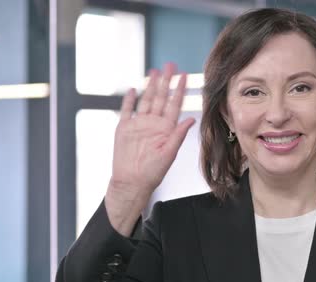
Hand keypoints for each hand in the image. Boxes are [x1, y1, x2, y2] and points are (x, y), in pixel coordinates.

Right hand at [105, 63, 195, 235]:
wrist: (132, 182)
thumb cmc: (153, 172)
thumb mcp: (169, 153)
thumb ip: (178, 135)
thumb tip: (191, 119)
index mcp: (166, 129)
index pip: (174, 104)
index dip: (179, 90)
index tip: (185, 76)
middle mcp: (154, 124)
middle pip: (161, 98)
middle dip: (165, 81)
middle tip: (170, 65)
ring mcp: (139, 125)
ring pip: (146, 100)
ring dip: (150, 86)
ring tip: (154, 72)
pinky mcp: (124, 129)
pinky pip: (126, 111)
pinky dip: (129, 100)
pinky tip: (132, 89)